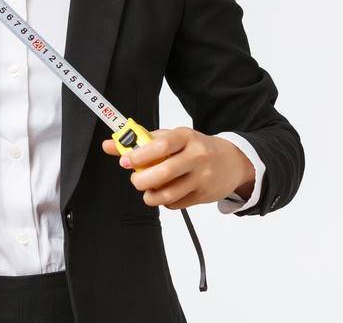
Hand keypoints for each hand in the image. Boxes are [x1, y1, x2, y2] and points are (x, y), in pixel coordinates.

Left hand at [101, 127, 254, 208]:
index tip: (126, 161)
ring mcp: (202, 178)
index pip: (161, 145)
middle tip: (136, 179)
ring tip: (148, 190)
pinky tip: (168, 192)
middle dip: (141, 180)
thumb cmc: (196, 148)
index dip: (139, 155)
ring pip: (167, 195)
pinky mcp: (203, 196)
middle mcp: (197, 156)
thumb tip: (109, 145)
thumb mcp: (173, 139)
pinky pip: (175, 204)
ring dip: (150, 196)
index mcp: (187, 137)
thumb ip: (141, 141)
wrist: (232, 161)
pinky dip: (165, 201)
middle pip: (163, 173)